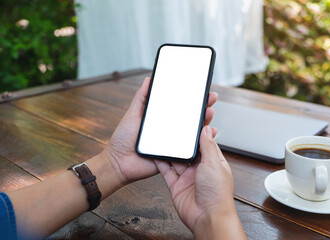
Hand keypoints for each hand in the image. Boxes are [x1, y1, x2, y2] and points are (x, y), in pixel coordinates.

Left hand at [102, 77, 217, 184]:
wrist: (119, 162)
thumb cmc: (123, 139)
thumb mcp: (132, 114)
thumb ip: (141, 98)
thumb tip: (148, 80)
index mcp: (162, 120)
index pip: (180, 107)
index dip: (192, 98)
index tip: (201, 88)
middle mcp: (170, 130)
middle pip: (191, 118)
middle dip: (203, 107)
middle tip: (211, 97)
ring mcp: (174, 143)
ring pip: (194, 132)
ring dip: (205, 121)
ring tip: (210, 112)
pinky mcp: (175, 156)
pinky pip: (191, 149)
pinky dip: (202, 141)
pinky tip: (208, 132)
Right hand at [155, 126, 245, 238]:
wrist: (207, 217)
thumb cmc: (217, 194)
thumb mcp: (213, 163)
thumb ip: (208, 145)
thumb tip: (207, 129)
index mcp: (214, 163)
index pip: (205, 145)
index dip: (198, 135)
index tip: (191, 124)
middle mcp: (201, 170)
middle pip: (189, 152)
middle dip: (182, 142)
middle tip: (174, 130)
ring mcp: (188, 178)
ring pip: (176, 161)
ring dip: (170, 152)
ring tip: (163, 139)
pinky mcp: (177, 186)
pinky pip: (167, 172)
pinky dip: (160, 164)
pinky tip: (155, 155)